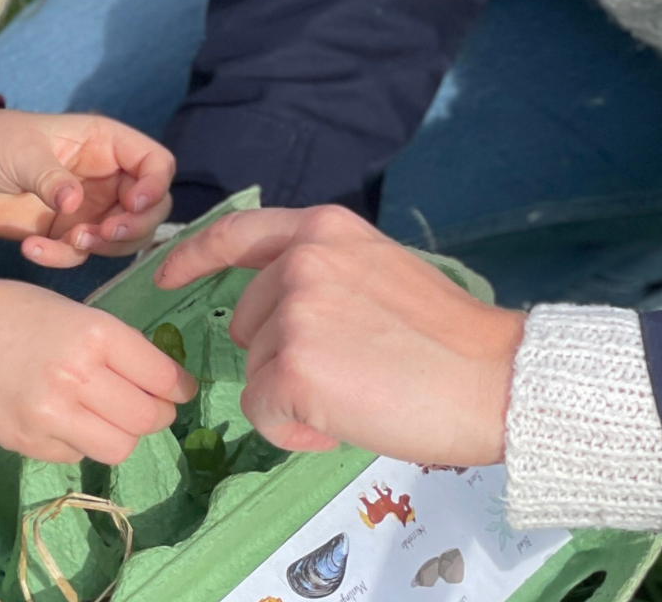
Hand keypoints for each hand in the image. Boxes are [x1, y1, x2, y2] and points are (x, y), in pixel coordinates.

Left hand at [0, 102, 174, 266]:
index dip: (156, 185)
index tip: (135, 203)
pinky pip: (79, 255)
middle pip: (149, 208)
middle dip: (133, 226)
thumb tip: (76, 204)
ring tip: (71, 241)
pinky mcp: (65, 234)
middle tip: (102, 234)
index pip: (155, 163)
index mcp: (106, 144)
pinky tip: (32, 248)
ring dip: (101, 247)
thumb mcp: (23, 152)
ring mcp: (88, 208)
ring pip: (122, 238)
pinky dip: (61, 258)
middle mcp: (106, 177)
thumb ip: (52, 178)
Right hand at [0, 280, 197, 463]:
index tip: (181, 390)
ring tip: (109, 417)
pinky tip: (65, 418)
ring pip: (120, 446)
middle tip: (148, 405)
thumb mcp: (73, 311)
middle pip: (147, 418)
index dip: (180, 387)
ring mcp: (52, 415)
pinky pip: (79, 454)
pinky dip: (82, 441)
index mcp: (94, 334)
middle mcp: (78, 376)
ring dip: (123, 434)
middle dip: (157, 414)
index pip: (161, 376)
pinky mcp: (30, 442)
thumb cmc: (12, 311)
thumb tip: (162, 383)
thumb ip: (115, 346)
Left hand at [154, 206, 524, 466]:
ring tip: (358, 395)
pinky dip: (295, 431)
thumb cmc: (450, 342)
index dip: (193, 256)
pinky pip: (262, 412)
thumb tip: (276, 315)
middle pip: (246, 322)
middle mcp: (302, 260)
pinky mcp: (290, 368)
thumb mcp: (379, 273)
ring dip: (292, 397)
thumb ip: (324, 275)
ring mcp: (293, 312)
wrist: (496, 382)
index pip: (237, 233)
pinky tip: (344, 422)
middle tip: (351, 374)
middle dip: (280, 358)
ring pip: (254, 372)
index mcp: (325, 229)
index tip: (165, 275)